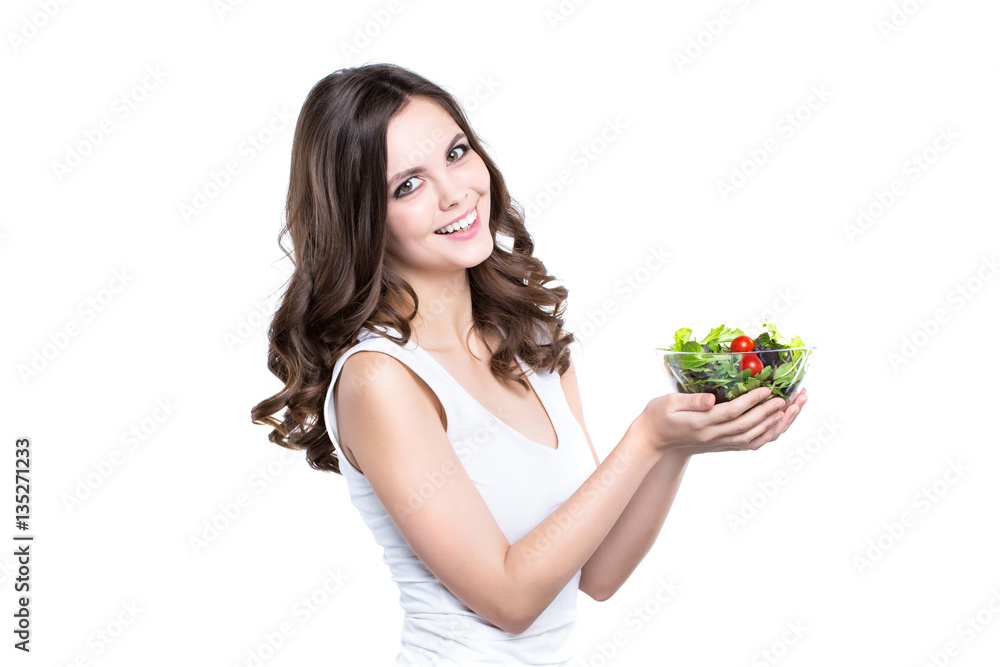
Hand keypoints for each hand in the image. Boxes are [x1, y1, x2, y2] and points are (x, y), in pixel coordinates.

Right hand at [634, 386, 806, 454]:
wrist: (654, 441)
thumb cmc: (658, 415)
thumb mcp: (667, 403)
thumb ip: (690, 400)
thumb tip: (711, 398)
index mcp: (699, 424)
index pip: (730, 413)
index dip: (750, 402)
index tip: (767, 390)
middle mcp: (713, 437)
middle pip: (748, 426)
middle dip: (771, 412)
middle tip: (790, 398)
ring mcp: (719, 443)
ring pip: (754, 437)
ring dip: (776, 424)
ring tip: (794, 408)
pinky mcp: (724, 445)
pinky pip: (751, 443)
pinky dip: (768, 434)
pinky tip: (780, 422)